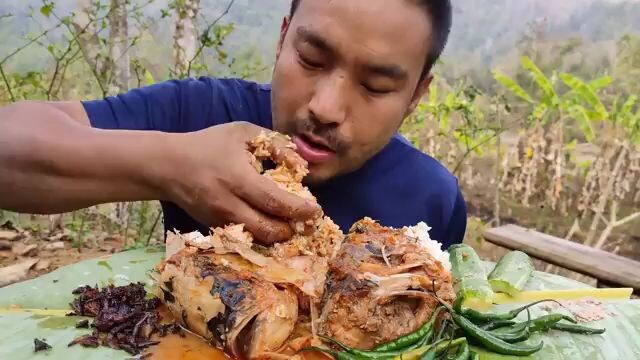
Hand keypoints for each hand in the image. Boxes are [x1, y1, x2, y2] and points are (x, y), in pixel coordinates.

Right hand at [163, 122, 321, 243]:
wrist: (168, 166)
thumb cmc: (208, 145)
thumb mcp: (242, 133)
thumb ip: (274, 144)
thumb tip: (300, 163)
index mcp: (237, 178)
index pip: (274, 201)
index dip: (298, 209)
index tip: (316, 210)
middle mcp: (228, 204)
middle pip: (268, 229)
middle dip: (293, 230)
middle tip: (308, 223)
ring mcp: (220, 220)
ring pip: (257, 239)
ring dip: (279, 236)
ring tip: (293, 225)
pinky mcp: (215, 229)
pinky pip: (245, 239)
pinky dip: (262, 236)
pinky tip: (273, 226)